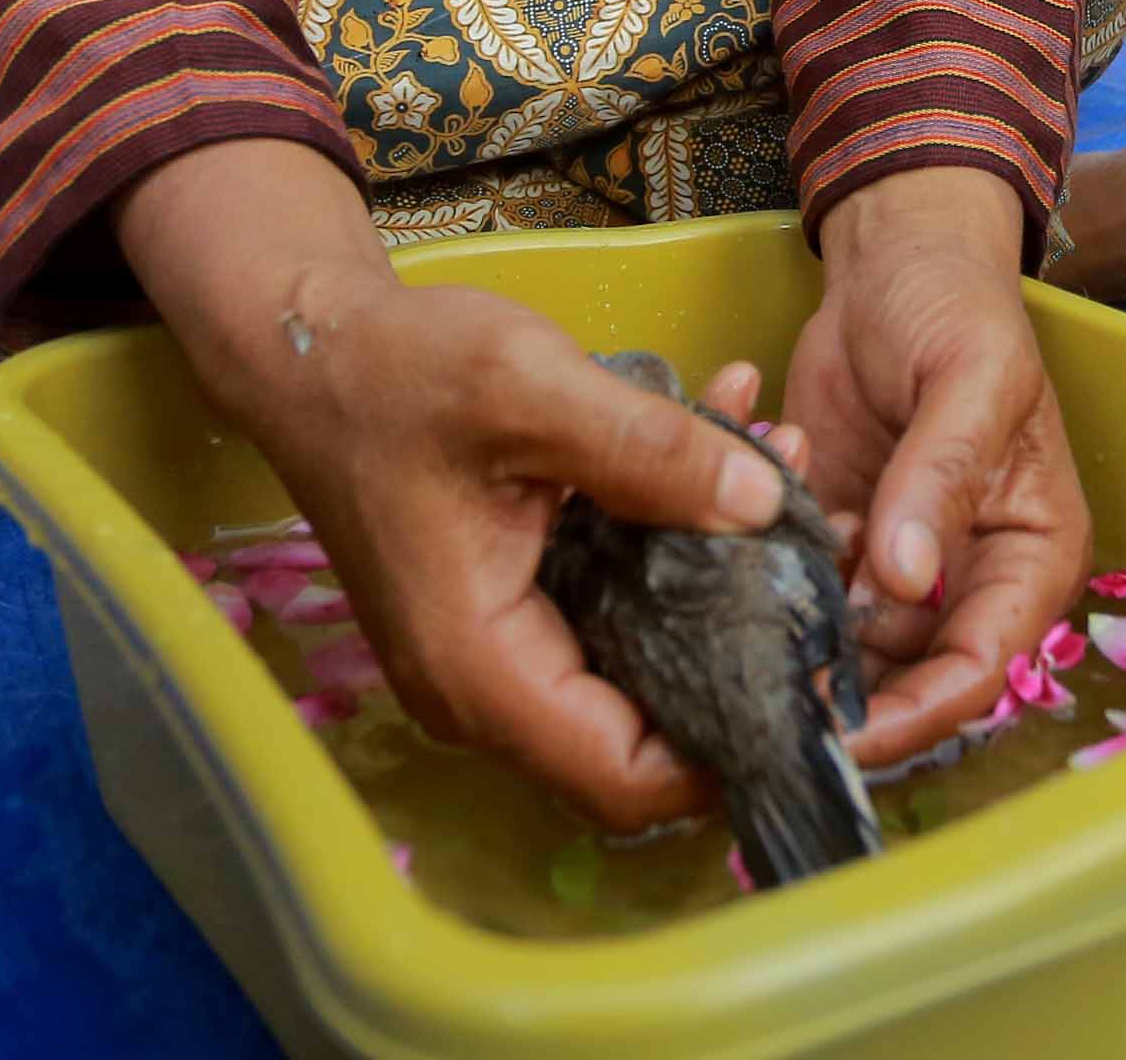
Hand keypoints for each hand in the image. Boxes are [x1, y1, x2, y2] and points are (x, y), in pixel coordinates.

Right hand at [117, 138, 803, 829]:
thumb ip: (652, 451)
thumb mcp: (532, 388)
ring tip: (776, 466)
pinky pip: (613, 611)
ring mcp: (493, 654)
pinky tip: (720, 453)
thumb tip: (764, 504)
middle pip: (644, 735)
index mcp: (480, 668)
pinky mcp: (509, 610)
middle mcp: (482, 689)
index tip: (811, 660)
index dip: (730, 740)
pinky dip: (671, 547)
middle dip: (739, 642)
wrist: (314, 348)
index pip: (627, 778)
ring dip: (715, 578)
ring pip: (638, 662)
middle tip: (812, 545)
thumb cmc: (399, 372)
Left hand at [782, 168, 1087, 765]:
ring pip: (836, 648)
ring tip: (731, 598)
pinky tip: (730, 530)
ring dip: (786, 632)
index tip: (840, 733)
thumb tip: (907, 580)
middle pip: (903, 680)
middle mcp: (964, 578)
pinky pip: (790, 592)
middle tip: (753, 696)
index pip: (979, 670)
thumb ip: (941, 477)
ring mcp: (891, 565)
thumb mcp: (968, 379)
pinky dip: (757, 577)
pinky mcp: (828, 541)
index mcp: (1028, 555)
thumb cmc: (956, 305)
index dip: (914, 714)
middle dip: (835, 693)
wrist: (893, 254)